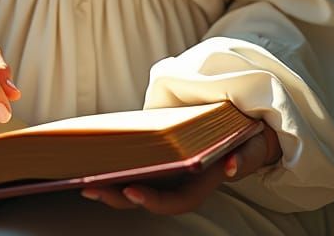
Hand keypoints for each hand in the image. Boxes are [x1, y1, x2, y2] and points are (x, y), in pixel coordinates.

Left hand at [80, 125, 279, 214]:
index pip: (175, 201)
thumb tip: (229, 166)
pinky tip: (95, 160)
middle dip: (118, 196)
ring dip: (111, 186)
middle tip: (88, 186)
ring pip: (138, 187)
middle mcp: (183, 183)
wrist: (249, 132)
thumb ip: (244, 156)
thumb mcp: (252, 145)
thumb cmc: (248, 138)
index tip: (130, 190)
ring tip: (81, 178)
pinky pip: (137, 169)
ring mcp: (170, 173)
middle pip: (148, 198)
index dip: (153, 200)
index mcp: (202, 183)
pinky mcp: (162, 158)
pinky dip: (117, 168)